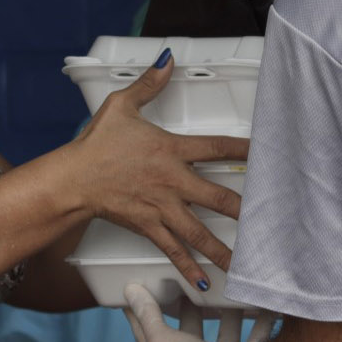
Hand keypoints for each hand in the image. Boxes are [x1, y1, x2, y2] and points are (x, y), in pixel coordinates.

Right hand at [65, 52, 249, 291]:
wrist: (73, 178)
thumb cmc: (96, 143)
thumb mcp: (122, 106)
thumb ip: (149, 84)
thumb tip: (167, 59)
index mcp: (170, 150)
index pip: (215, 147)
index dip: (243, 149)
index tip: (266, 154)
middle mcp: (171, 181)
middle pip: (217, 197)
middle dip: (245, 211)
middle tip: (269, 221)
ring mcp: (161, 207)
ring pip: (199, 232)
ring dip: (223, 249)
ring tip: (246, 265)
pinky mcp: (148, 227)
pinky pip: (172, 249)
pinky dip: (188, 266)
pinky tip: (204, 281)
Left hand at [123, 283, 267, 341]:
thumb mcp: (160, 340)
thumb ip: (147, 315)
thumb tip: (130, 290)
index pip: (148, 331)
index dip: (142, 310)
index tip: (140, 285)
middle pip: (191, 329)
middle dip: (192, 306)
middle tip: (195, 279)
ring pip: (225, 332)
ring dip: (230, 312)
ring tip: (233, 287)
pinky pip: (255, 339)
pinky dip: (262, 322)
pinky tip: (266, 304)